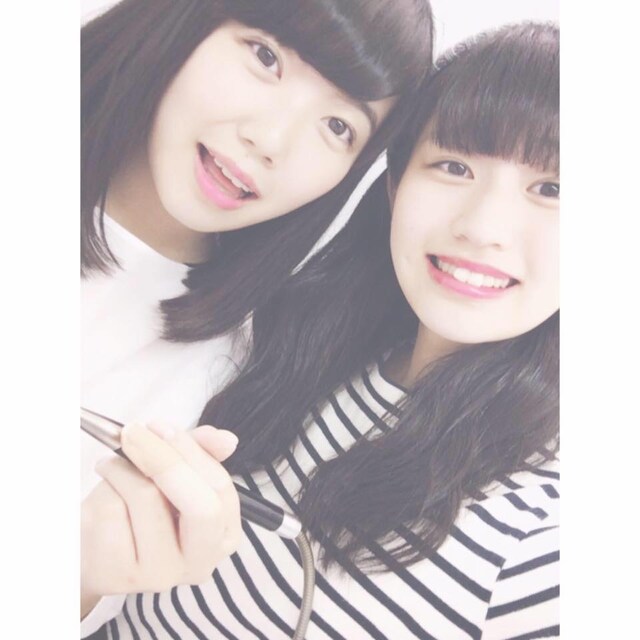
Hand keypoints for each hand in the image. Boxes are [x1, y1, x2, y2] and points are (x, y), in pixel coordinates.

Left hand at [81, 423, 240, 618]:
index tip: (160, 427)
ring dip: (122, 467)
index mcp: (224, 534)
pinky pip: (111, 513)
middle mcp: (200, 562)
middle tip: (133, 433)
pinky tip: (103, 493)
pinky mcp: (118, 575)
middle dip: (164, 459)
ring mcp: (160, 574)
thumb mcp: (177, 473)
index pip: (220, 487)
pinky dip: (102, 490)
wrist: (98, 550)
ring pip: (147, 498)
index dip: (191, 451)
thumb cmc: (146, 506)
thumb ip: (202, 451)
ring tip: (112, 464)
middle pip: (199, 505)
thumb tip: (227, 440)